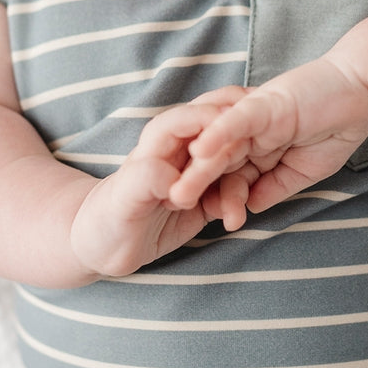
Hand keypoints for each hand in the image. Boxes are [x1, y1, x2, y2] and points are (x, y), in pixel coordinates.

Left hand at [68, 88, 256, 275]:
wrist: (104, 249)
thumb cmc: (105, 221)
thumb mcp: (123, 202)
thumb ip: (144, 181)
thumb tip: (173, 173)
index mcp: (156, 143)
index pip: (186, 120)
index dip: (211, 117)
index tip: (235, 123)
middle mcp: (179, 153)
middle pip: (216, 136)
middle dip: (239, 146)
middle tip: (264, 158)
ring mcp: (194, 174)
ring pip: (230, 167)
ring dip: (239, 186)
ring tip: (234, 213)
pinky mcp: (204, 197)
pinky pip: (231, 193)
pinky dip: (236, 204)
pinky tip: (233, 221)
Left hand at [168, 58, 367, 220]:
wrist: (363, 91)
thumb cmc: (336, 127)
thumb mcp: (303, 171)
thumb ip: (274, 188)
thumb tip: (250, 209)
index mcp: (255, 149)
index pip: (230, 180)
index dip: (217, 201)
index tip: (202, 225)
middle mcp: (247, 133)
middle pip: (215, 165)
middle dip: (194, 187)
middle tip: (172, 210)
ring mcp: (252, 118)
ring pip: (219, 146)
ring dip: (198, 169)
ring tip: (178, 192)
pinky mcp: (264, 104)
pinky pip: (236, 120)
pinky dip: (219, 134)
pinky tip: (200, 150)